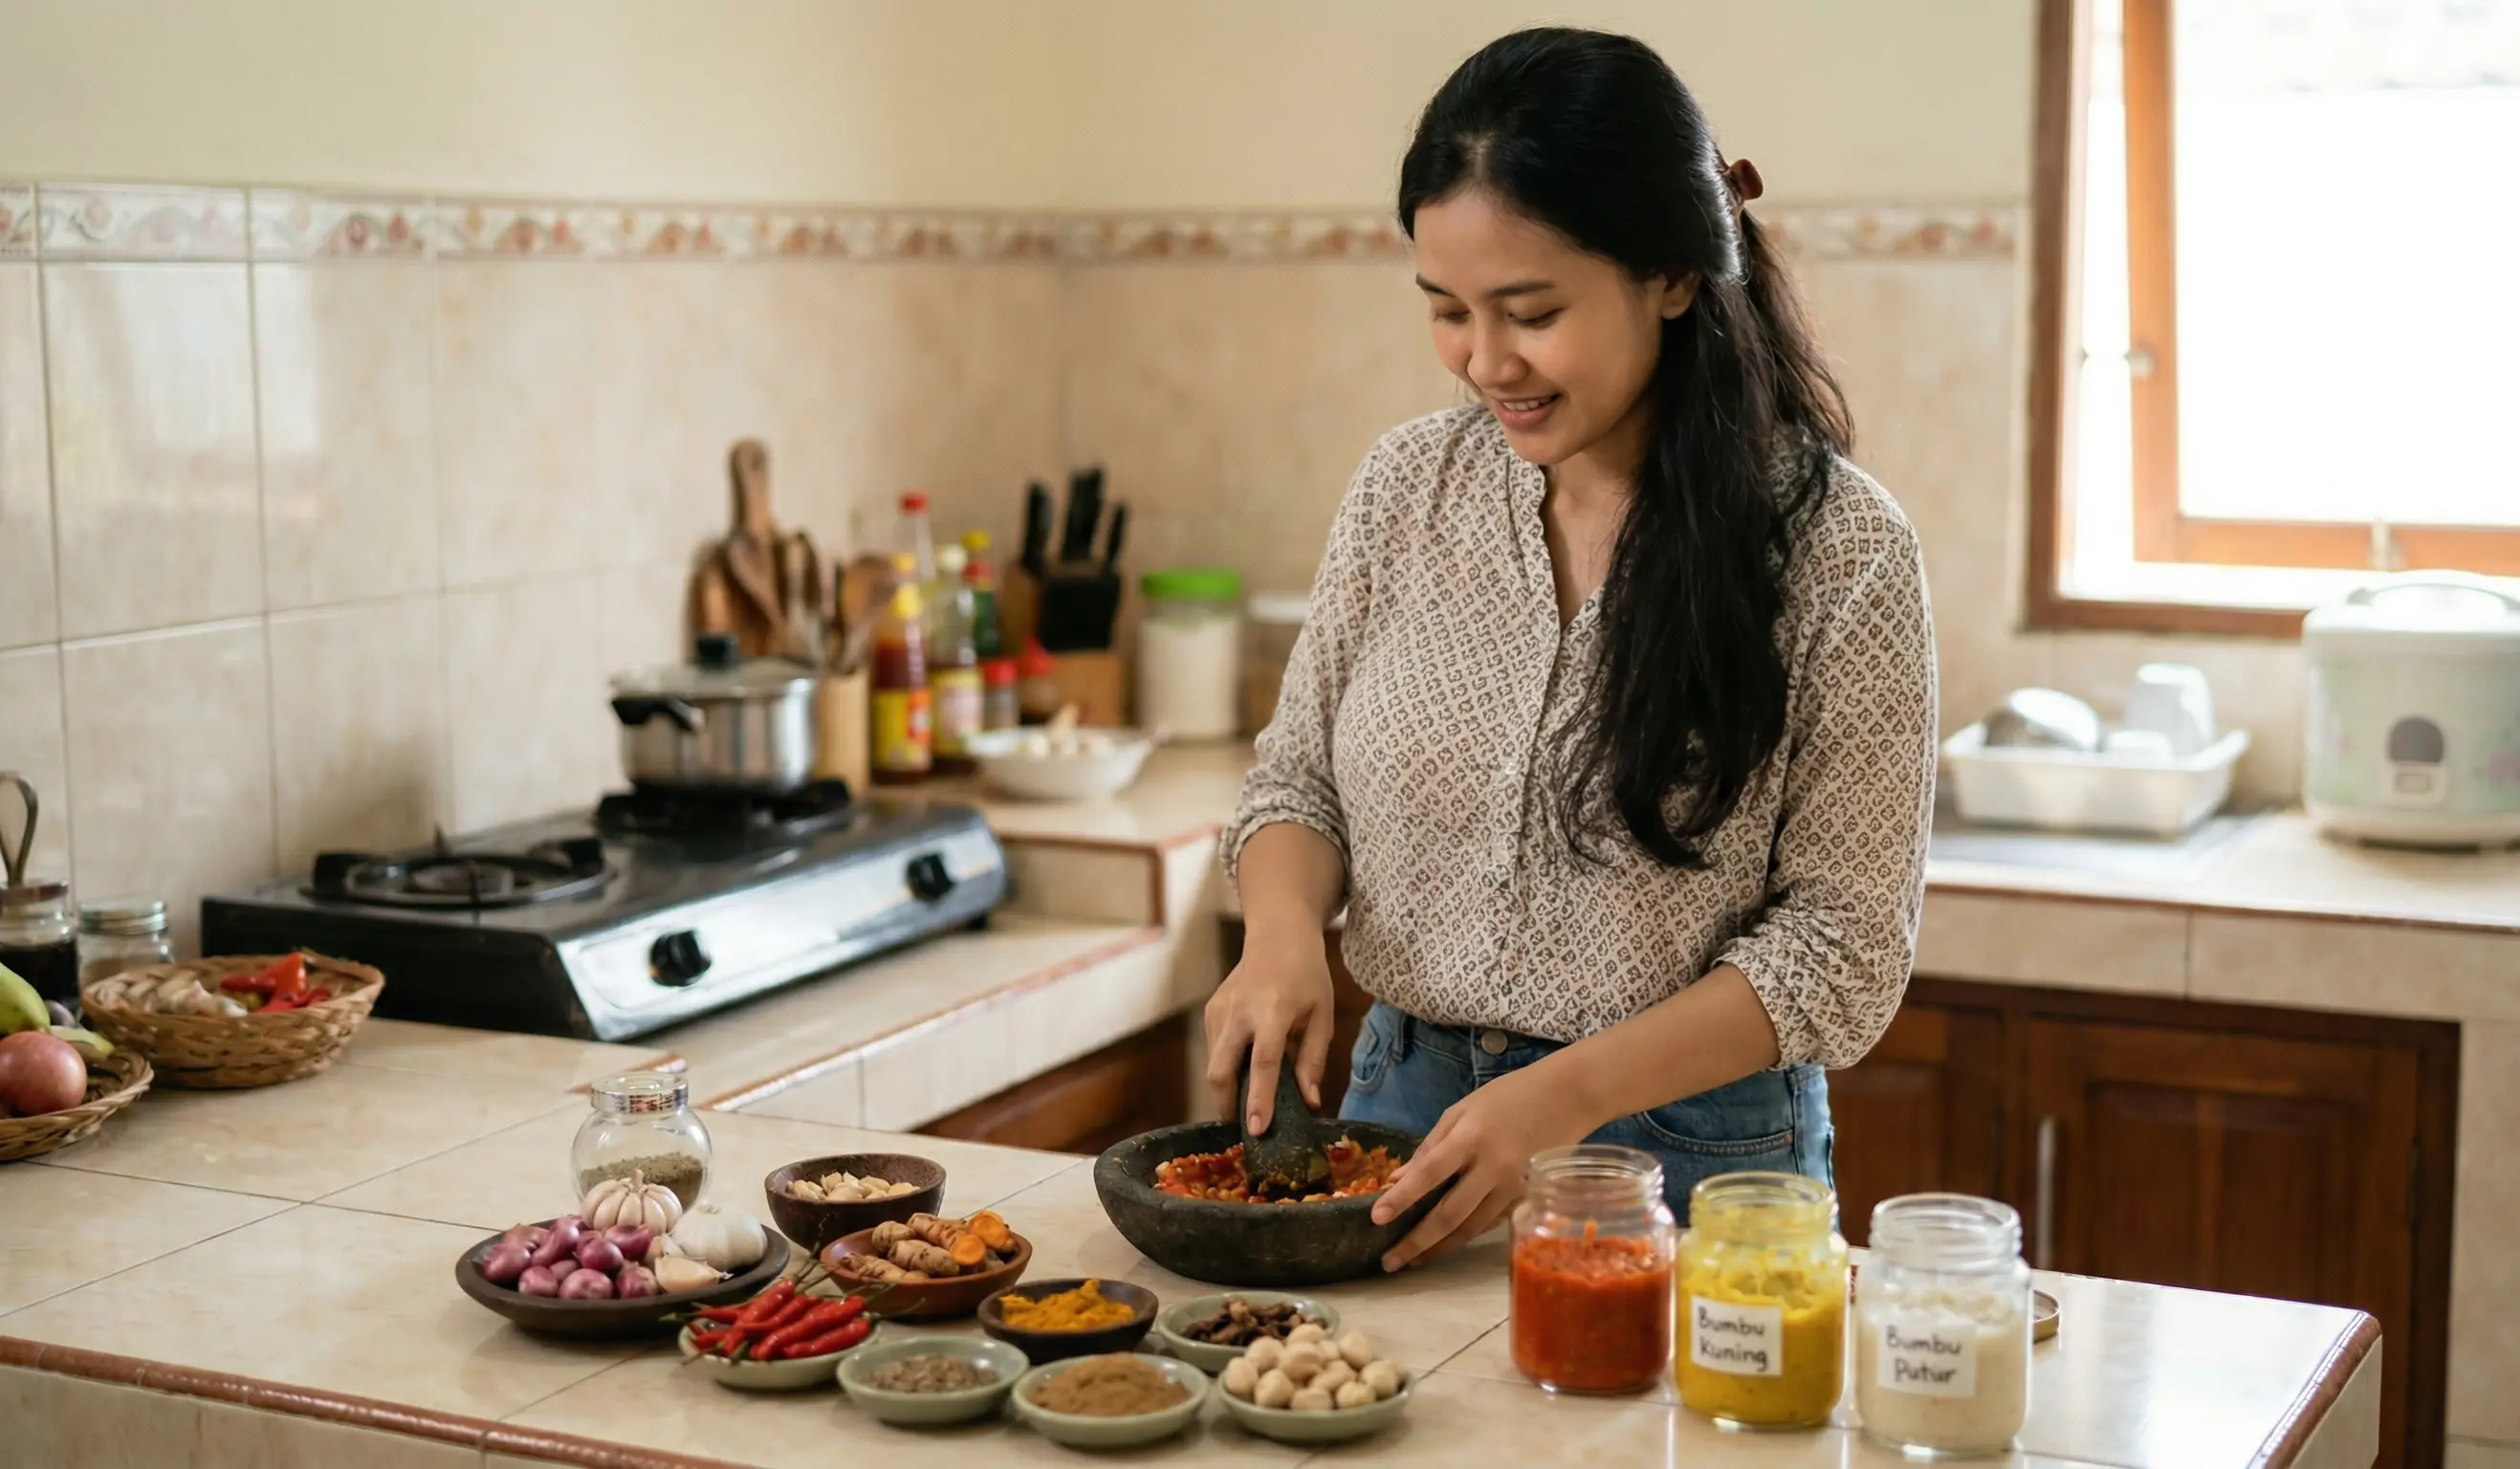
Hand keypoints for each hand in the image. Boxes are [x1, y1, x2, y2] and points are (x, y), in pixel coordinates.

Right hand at [1203, 925, 1335, 1132]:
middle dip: (1228, 1104)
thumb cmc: (1307, 978)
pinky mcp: (1211, 1011)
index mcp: (1273, 1011)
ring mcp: (1220, 1010)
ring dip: (1228, 1089)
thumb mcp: (1322, 1017)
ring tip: (1249, 1100)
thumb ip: (1313, 1061)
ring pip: (1214, 1064)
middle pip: (1221, 1069)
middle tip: (1245, 1128)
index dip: (1258, 1099)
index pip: (1262, 1063)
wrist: (1278, 936)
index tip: (1256, 1129)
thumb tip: (1310, 1103)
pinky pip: (1214, 1050)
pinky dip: (1226, 1068)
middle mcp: (1240, 1011)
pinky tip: (1245, 1069)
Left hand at [1369, 1063, 1589, 1271]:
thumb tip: (1398, 1181)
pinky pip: (1488, 1224)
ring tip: (1411, 1260)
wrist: (1566, 1099)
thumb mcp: (1461, 1111)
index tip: (1376, 1218)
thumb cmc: (1506, 1099)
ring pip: (1470, 1228)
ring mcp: (1512, 1188)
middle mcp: (1493, 1168)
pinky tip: (1442, 1245)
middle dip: (1416, 1241)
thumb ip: (1430, 1147)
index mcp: (1471, 1138)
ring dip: (1438, 1248)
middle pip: (1449, 1214)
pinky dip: (1463, 1237)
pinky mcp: (1524, 1199)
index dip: (1402, 1198)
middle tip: (1388, 1260)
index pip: (1430, 1174)